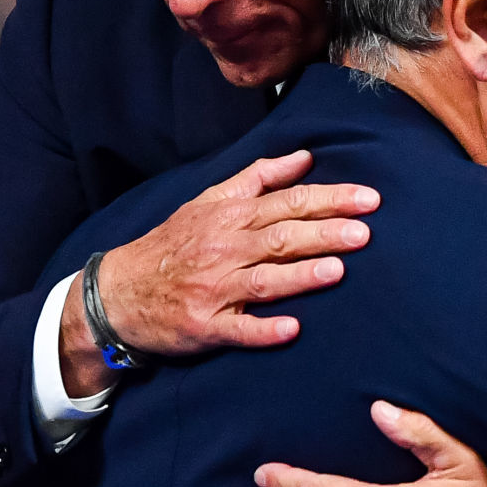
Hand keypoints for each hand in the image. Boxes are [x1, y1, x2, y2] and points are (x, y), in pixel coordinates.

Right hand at [58, 150, 379, 396]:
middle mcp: (224, 249)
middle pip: (281, 238)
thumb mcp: (209, 200)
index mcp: (229, 217)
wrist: (117, 293)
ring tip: (337, 271)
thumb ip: (258, 178)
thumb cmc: (173, 244)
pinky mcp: (204, 327)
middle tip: (365, 233)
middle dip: (324, 234)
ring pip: (264, 281)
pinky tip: (291, 329)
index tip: (369, 199)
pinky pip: (237, 330)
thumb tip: (305, 157)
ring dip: (300, 276)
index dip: (330, 199)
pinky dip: (263, 330)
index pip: (288, 203)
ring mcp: (214, 290)